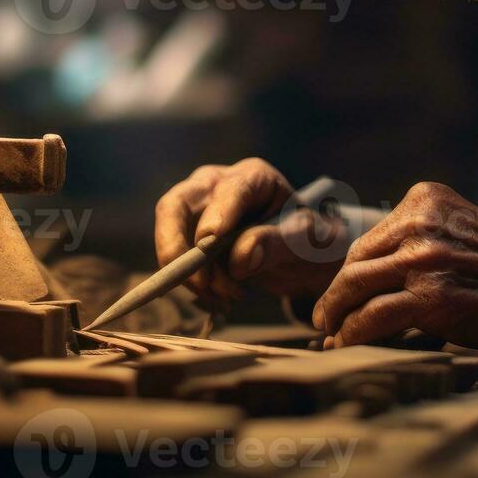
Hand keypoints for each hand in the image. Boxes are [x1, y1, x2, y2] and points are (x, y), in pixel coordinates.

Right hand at [154, 158, 350, 309]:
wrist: (300, 256)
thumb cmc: (308, 240)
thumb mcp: (305, 242)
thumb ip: (276, 244)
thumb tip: (240, 257)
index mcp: (254, 177)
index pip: (230, 189)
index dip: (217, 214)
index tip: (207, 243)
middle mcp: (217, 185)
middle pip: (177, 204)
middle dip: (177, 245)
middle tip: (199, 283)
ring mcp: (198, 209)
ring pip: (170, 234)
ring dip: (190, 274)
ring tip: (227, 298)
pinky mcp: (188, 235)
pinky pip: (175, 259)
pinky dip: (193, 284)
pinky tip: (220, 300)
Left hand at [311, 181, 477, 351]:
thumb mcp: (462, 229)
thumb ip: (423, 238)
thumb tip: (380, 273)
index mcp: (425, 200)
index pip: (372, 238)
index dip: (352, 269)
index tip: (342, 289)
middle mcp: (419, 222)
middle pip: (357, 260)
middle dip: (337, 291)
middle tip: (325, 314)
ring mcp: (422, 258)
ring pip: (355, 287)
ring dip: (335, 314)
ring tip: (329, 332)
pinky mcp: (429, 296)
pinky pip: (372, 316)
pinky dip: (351, 332)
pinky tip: (344, 343)